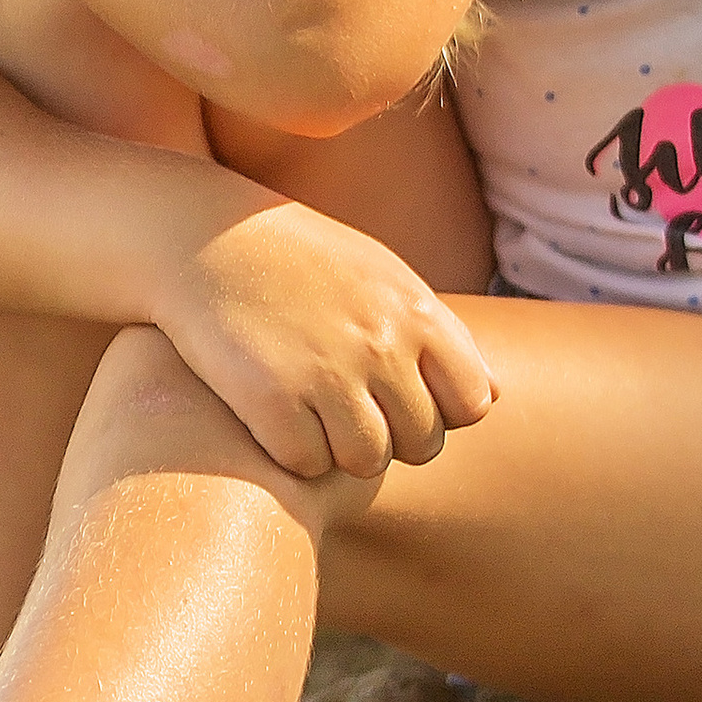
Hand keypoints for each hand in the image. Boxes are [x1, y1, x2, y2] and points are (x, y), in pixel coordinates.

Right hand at [154, 199, 494, 480]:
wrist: (204, 237)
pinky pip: (305, 464)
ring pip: (365, 462)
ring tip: (310, 412)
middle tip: (345, 407)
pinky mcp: (272, 401)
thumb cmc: (301, 260)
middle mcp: (381, 345)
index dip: (440, 413)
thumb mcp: (383, 278)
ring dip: (339, 449)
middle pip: (420, 444)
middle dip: (389, 437)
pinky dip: (289, 452)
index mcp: (417, 312)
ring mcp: (327, 374)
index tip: (400, 398)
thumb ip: (442, 337)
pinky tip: (271, 415)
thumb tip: (496, 397)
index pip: (471, 404)